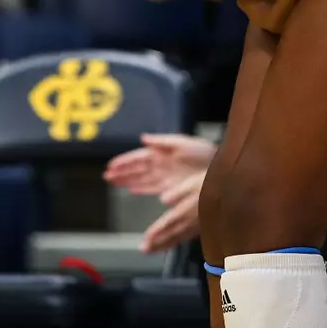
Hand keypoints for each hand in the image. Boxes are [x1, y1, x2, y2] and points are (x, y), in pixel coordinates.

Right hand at [104, 133, 219, 195]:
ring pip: (141, 179)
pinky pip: (152, 187)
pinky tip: (132, 190)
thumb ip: (163, 141)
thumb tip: (143, 137)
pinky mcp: (171, 187)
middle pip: (137, 169)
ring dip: (127, 180)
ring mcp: (165, 176)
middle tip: (106, 176)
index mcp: (162, 153)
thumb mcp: (183, 143)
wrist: (220, 167)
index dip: (124, 162)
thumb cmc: (204, 153)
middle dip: (122, 172)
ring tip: (113, 182)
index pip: (138, 157)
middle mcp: (161, 165)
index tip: (111, 165)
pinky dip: (141, 188)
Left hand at [140, 170, 206, 252]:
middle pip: (172, 234)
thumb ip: (178, 191)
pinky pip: (188, 236)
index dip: (156, 233)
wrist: (236, 192)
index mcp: (187, 209)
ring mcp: (198, 225)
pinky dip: (178, 241)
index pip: (168, 223)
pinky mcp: (205, 225)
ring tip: (154, 250)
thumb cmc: (214, 183)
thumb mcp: (194, 182)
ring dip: (166, 244)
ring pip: (180, 237)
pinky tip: (175, 242)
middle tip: (144, 250)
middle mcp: (192, 221)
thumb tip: (162, 199)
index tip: (145, 241)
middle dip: (158, 243)